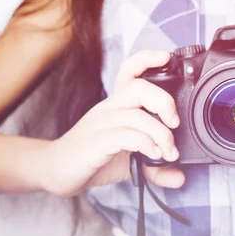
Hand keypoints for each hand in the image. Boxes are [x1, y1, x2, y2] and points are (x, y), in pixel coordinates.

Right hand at [33, 50, 184, 196]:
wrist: (55, 171)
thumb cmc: (93, 158)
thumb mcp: (130, 162)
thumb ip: (155, 166)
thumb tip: (179, 178)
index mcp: (116, 105)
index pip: (129, 71)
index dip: (147, 59)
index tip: (166, 57)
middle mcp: (108, 108)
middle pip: (139, 87)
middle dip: (165, 102)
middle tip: (175, 123)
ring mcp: (101, 123)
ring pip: (138, 116)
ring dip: (161, 134)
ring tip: (168, 152)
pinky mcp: (96, 142)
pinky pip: (126, 136)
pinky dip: (146, 144)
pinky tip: (153, 155)